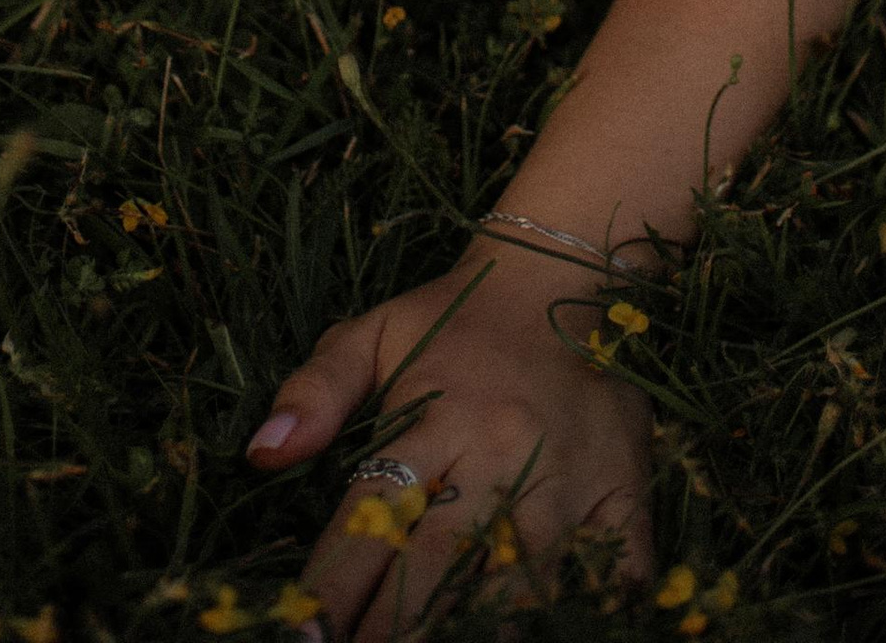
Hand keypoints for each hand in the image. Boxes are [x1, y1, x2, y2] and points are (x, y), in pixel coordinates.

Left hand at [249, 245, 652, 625]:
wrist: (561, 277)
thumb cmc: (455, 318)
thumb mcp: (373, 334)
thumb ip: (315, 391)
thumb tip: (260, 454)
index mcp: (437, 416)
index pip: (374, 515)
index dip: (337, 586)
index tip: (308, 634)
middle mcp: (501, 453)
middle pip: (440, 565)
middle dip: (395, 628)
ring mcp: (569, 482)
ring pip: (522, 586)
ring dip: (476, 629)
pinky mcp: (625, 497)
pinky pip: (617, 578)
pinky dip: (587, 612)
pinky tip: (552, 632)